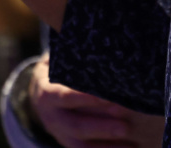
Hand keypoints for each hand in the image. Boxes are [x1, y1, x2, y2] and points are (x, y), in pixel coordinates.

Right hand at [30, 53, 164, 147]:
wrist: (40, 93)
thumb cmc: (59, 68)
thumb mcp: (58, 58)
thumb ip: (73, 52)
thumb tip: (99, 35)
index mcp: (47, 93)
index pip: (65, 96)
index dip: (86, 97)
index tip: (109, 95)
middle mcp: (51, 117)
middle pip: (76, 125)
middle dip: (101, 126)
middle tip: (125, 125)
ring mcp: (58, 133)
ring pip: (80, 145)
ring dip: (106, 146)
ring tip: (130, 142)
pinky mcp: (67, 143)